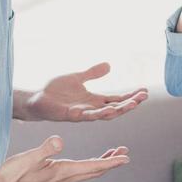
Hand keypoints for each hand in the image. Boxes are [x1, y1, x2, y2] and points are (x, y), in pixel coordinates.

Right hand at [0, 136, 129, 181]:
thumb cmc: (12, 174)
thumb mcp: (28, 158)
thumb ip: (45, 149)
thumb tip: (60, 140)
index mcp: (62, 172)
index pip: (92, 167)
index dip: (111, 162)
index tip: (126, 158)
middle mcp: (64, 178)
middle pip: (94, 171)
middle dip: (111, 162)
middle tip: (125, 154)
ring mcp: (58, 180)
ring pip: (86, 172)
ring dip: (101, 164)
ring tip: (112, 155)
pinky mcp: (53, 178)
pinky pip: (77, 173)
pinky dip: (88, 165)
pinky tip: (87, 162)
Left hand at [24, 63, 147, 121]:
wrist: (37, 98)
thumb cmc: (56, 91)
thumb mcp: (78, 78)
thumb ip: (92, 73)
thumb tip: (109, 65)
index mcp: (93, 101)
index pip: (117, 100)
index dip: (130, 97)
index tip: (145, 92)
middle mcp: (90, 109)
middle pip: (114, 109)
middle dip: (129, 104)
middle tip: (142, 98)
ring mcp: (80, 113)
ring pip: (102, 115)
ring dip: (116, 111)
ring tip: (130, 105)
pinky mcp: (67, 115)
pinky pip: (80, 116)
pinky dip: (88, 114)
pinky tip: (99, 111)